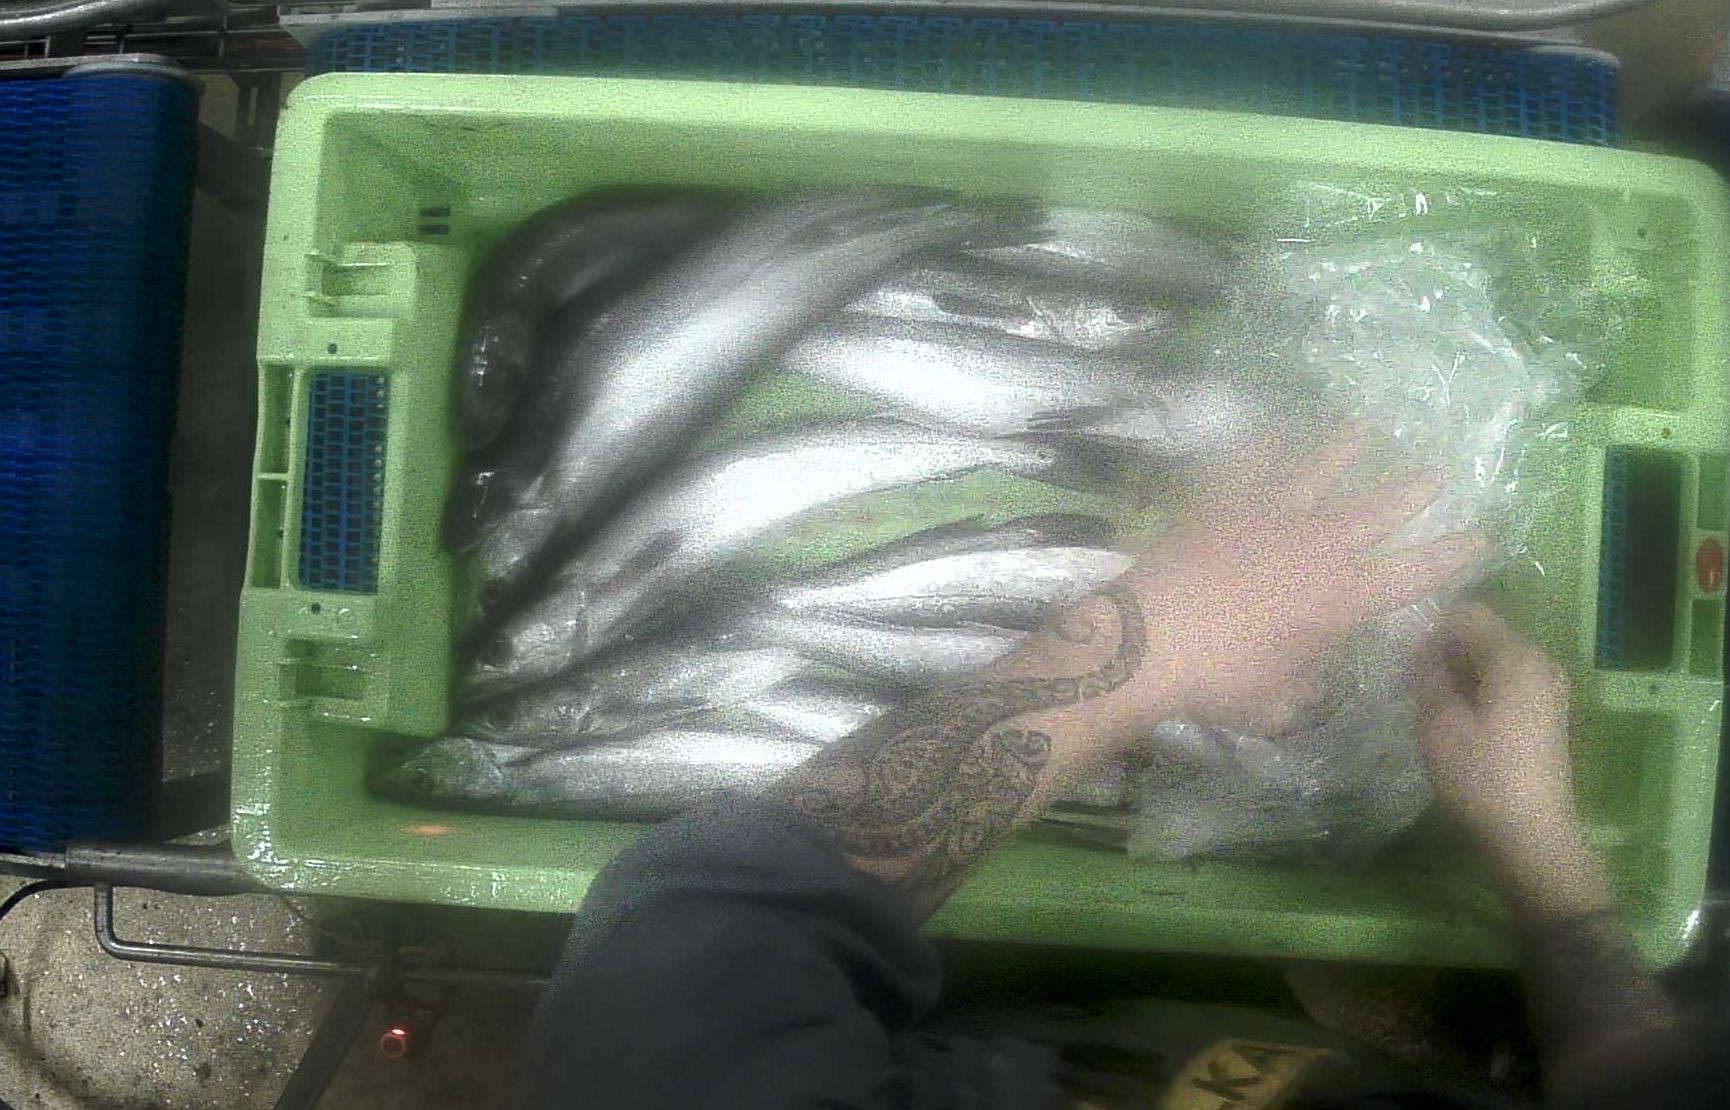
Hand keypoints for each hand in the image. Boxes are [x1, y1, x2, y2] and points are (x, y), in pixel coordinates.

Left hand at [1114, 433, 1483, 734]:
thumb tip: (1313, 673)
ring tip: (1364, 428)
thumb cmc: (1218, 682)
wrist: (1148, 643)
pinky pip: (1250, 465)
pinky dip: (1264, 446)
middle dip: (1411, 491)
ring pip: (1319, 470)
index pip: (1414, 573)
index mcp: (1344, 599)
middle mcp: (1320, 546)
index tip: (1479, 537)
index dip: (1452, 556)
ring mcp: (1271, 516)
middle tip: (1434, 475)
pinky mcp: (1223, 503)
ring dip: (1345, 448)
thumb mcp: (1276, 703)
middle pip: (1378, 508)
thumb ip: (1306, 685)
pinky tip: (1272, 431)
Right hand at [1412, 603, 1604, 912]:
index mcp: (1516, 657)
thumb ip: (1427, 675)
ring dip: (1460, 676)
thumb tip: (1424, 651)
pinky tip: (1463, 727)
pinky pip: (1505, 682)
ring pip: (1491, 660)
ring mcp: (1548, 688)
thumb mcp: (1438, 723)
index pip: (1465, 614)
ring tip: (1438, 713)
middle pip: (1481, 634)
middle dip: (1445, 655)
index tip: (1410, 672)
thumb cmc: (1480, 777)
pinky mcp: (1547, 712)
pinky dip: (1479, 692)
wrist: (1530, 835)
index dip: (1430, 634)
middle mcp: (1539, 662)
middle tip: (1418, 694)